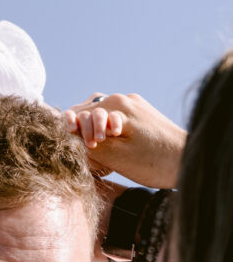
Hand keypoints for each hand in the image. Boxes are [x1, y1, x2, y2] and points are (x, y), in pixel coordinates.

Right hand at [66, 92, 185, 187]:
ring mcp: (135, 105)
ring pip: (102, 112)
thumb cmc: (153, 162)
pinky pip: (116, 116)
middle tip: (89, 149)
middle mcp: (124, 99)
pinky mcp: (143, 113)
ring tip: (97, 146)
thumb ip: (88, 141)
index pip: (80, 113)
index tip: (86, 149)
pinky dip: (108, 128)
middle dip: (84, 128)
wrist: (190, 161)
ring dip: (95, 127)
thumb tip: (70, 134)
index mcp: (115, 105)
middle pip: (90, 109)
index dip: (76, 132)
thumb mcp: (115, 155)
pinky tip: (110, 142)